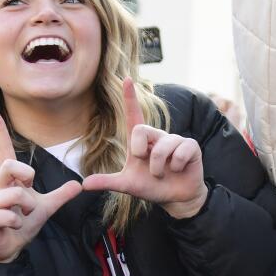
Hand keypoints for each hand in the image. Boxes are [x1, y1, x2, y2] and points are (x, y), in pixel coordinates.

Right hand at [0, 112, 81, 263]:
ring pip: (14, 194)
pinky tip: (14, 227)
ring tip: (23, 216)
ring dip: (26, 207)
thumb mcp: (44, 208)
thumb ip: (60, 195)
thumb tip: (78, 184)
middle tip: (30, 188)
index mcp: (9, 181)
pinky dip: (18, 222)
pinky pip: (8, 215)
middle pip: (10, 165)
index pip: (4, 152)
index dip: (0, 133)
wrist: (8, 249)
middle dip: (26, 175)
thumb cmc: (21, 225)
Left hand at [82, 80, 207, 219]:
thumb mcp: (128, 185)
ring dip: (158, 167)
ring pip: (162, 146)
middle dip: (140, 153)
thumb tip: (84, 184)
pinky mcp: (190, 146)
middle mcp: (157, 136)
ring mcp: (175, 139)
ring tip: (163, 174)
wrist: (175, 198)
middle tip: (148, 168)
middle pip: (142, 129)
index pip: (133, 114)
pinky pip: (181, 152)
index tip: (126, 78)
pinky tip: (178, 170)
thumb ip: (107, 182)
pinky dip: (177, 166)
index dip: (130, 97)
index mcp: (141, 141)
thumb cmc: (152, 186)